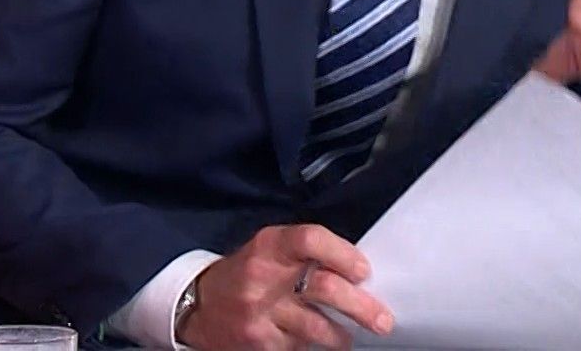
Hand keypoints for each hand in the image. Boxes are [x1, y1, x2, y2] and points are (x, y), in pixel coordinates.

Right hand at [178, 225, 391, 350]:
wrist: (198, 306)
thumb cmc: (246, 274)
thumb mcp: (268, 250)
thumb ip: (304, 255)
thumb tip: (357, 272)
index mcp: (270, 245)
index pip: (311, 240)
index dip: (343, 254)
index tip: (363, 271)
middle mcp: (264, 276)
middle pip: (324, 289)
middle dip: (362, 307)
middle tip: (382, 319)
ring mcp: (261, 312)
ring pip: (319, 328)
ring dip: (342, 335)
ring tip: (348, 337)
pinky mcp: (260, 342)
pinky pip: (300, 348)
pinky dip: (311, 346)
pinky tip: (310, 341)